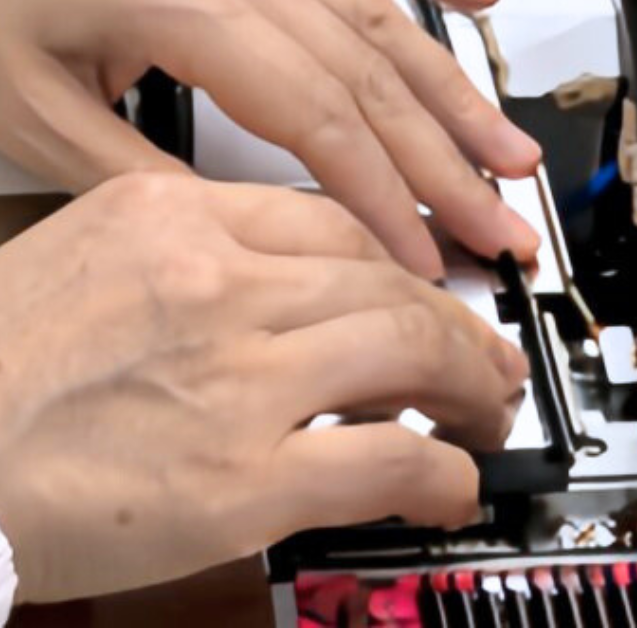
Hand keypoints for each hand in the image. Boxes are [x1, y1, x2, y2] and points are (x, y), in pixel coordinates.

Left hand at [0, 0, 540, 277]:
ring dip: (456, 93)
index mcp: (186, 2)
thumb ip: (141, 180)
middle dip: (449, 163)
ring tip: (510, 148)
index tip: (424, 258)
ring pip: (385, 24)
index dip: (385, 198)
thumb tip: (234, 237)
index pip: (323, 120)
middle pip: (375, 79)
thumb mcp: (33, 110)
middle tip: (503, 222)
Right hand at [0, 174, 527, 601]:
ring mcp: (232, 376)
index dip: (403, 259)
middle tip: (488, 355)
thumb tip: (291, 294)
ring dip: (468, 380)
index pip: (334, 222)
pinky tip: (450, 481)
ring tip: (487, 406)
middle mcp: (213, 281)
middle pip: (386, 279)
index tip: (428, 289)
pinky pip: (382, 457)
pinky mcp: (235, 478)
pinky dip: (438, 468)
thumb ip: (198, 263)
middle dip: (458, 322)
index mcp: (172, 218)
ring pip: (405, 348)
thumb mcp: (87, 262)